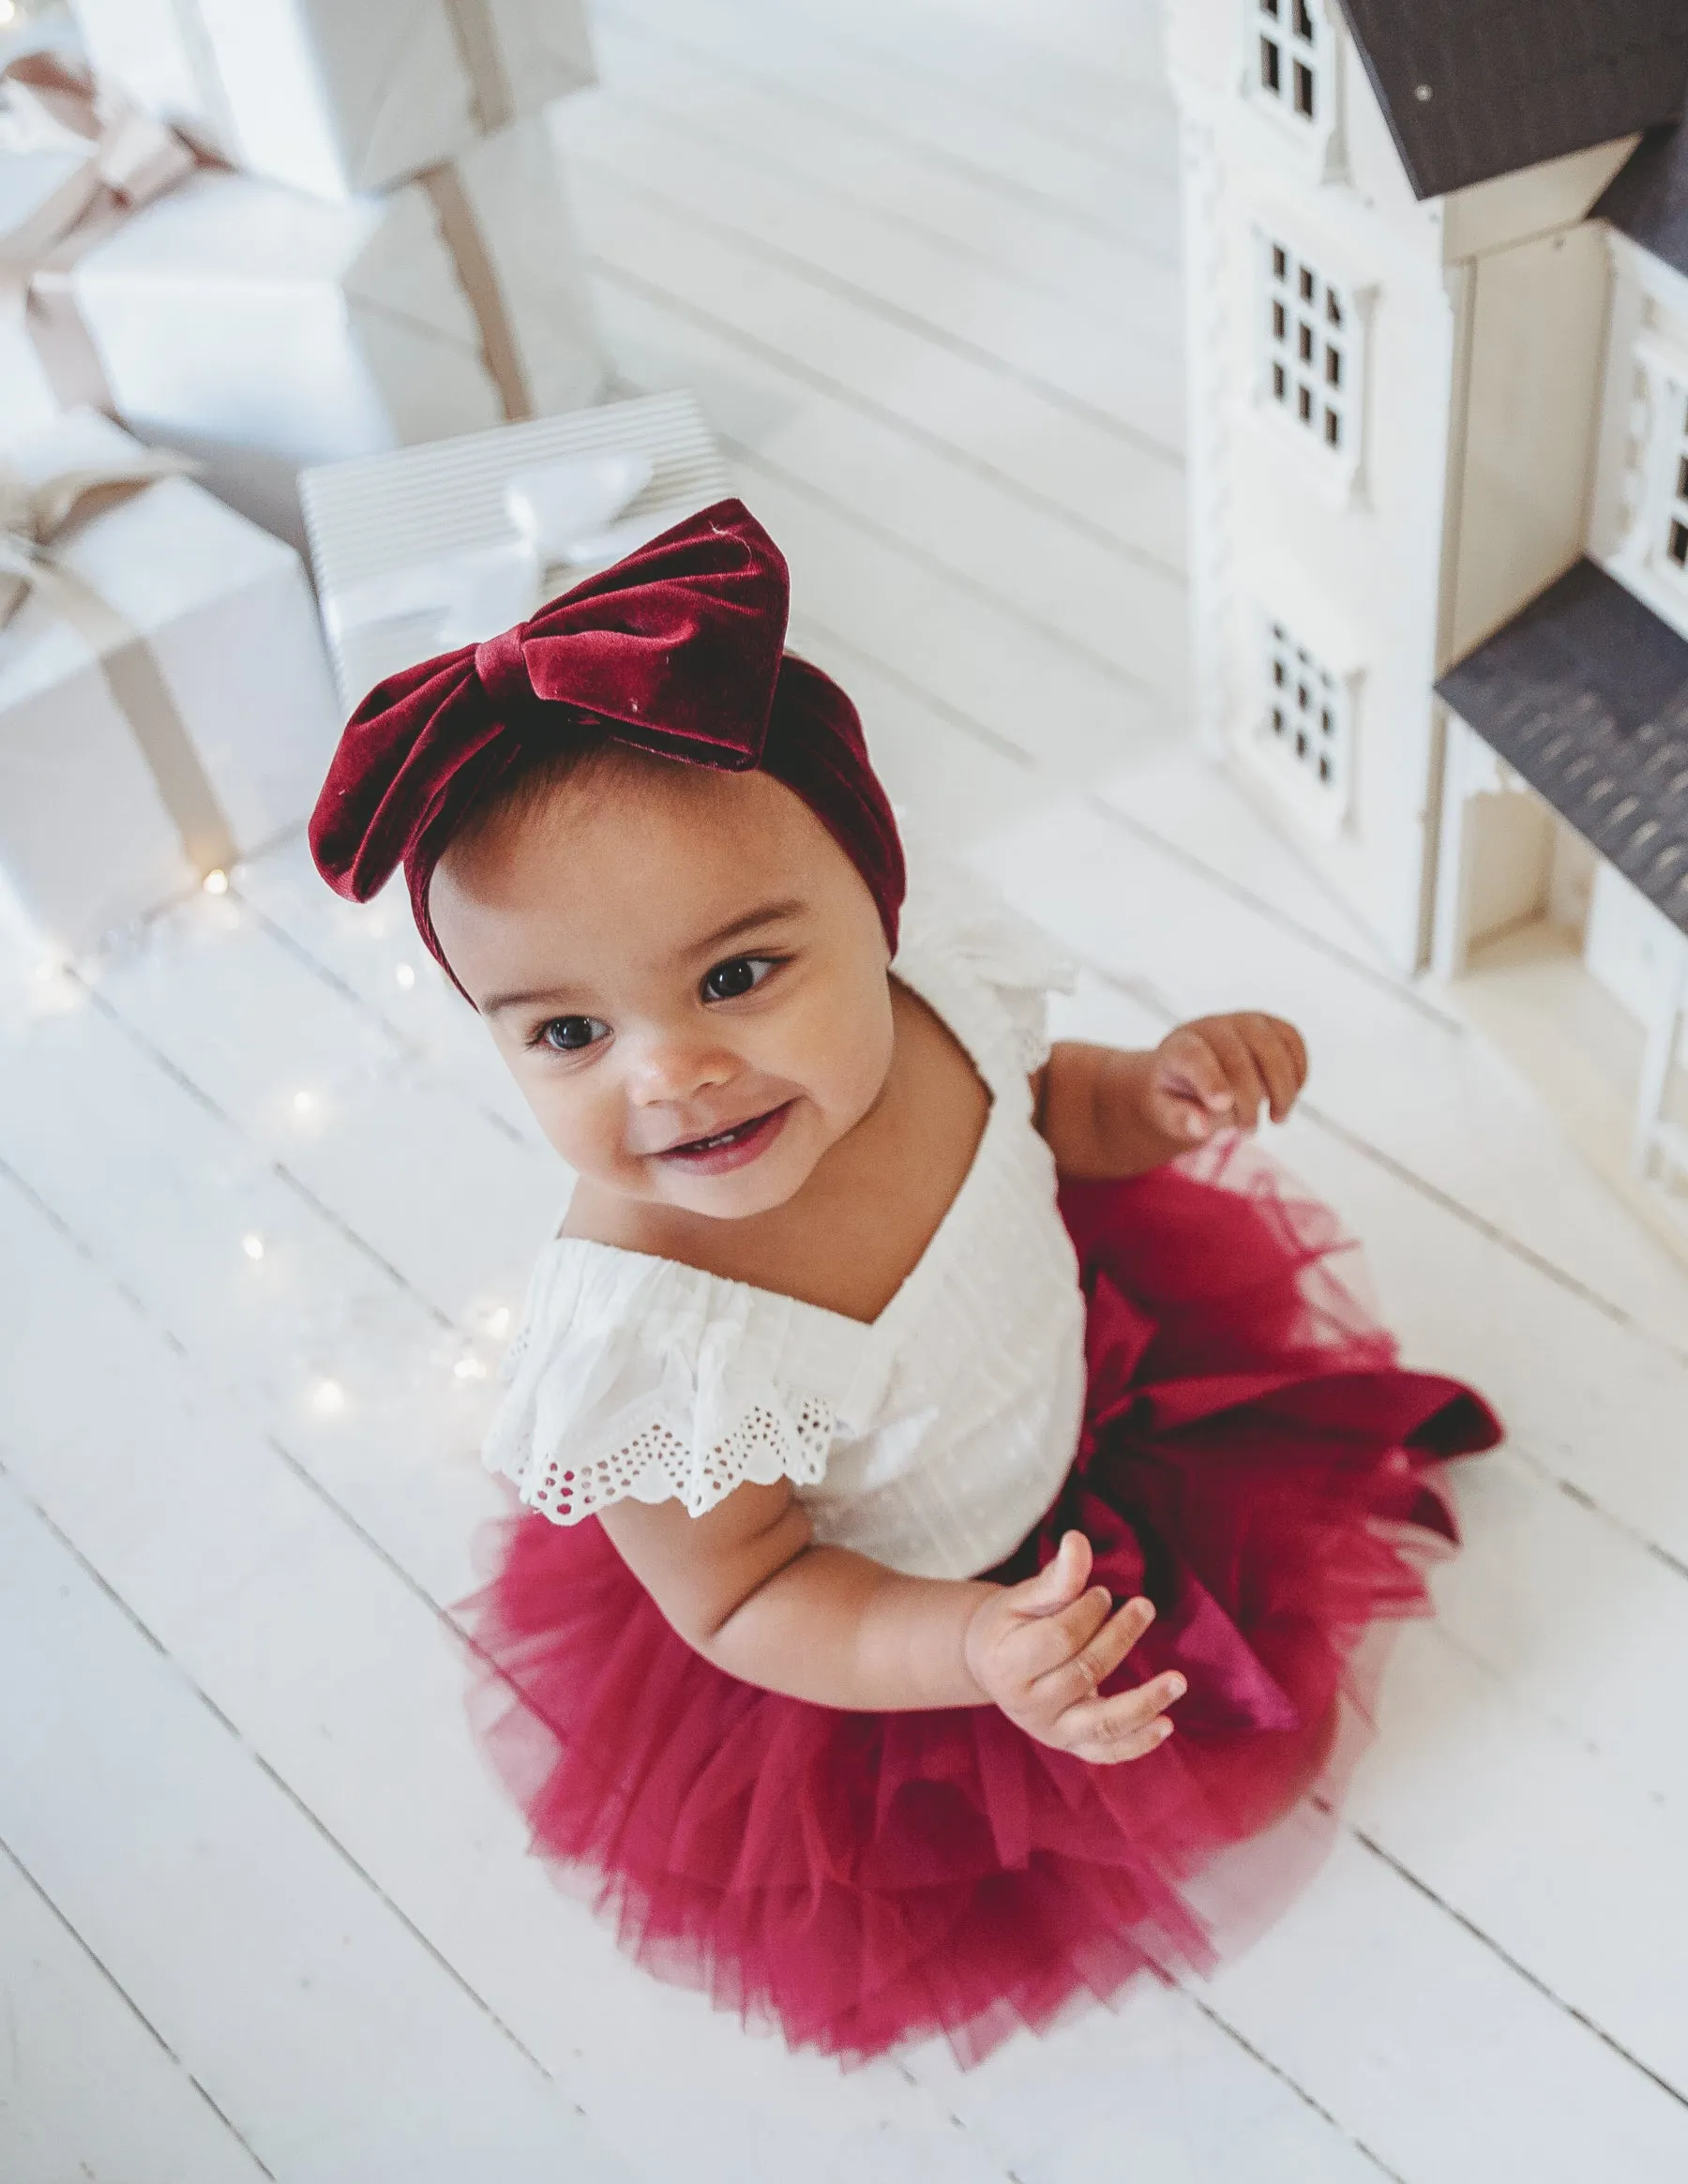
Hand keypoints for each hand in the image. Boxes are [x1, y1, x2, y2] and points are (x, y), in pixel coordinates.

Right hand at [963, 1531, 1183, 1763]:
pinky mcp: (1070, 1745)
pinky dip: (1138, 1743)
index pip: (1060, 1638)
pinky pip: (1107, 1752)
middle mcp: (1027, 1705)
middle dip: (1119, 1636)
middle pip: (1085, 1672)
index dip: (1088, 1612)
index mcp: (1007, 1664)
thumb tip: (1078, 1541)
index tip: (1104, 1592)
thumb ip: (1055, 1578)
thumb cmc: (1009, 1624)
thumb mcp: (1022, 1597)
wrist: (991, 1666)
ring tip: (1179, 1680)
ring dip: (1145, 1703)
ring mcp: (1050, 1731)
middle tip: (1143, 1606)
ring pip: (1102, 1724)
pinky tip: (1167, 1725)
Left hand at [1145, 1012, 1307, 1141]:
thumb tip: (1202, 1126)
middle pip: (1237, 1057)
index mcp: (1178, 1048)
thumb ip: (1181, 1120)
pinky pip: (1292, 1040)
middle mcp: (1211, 1027)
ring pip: (1271, 1047)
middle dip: (1248, 1100)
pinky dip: (1298, 1071)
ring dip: (1282, 1089)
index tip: (1223, 1106)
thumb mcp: (1168, 1114)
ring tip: (1277, 1119)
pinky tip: (1289, 1098)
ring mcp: (1242, 1021)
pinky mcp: (1269, 1025)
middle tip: (1248, 1132)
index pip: (1193, 1056)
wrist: (1194, 1074)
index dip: (1210, 1080)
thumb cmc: (1178, 1097)